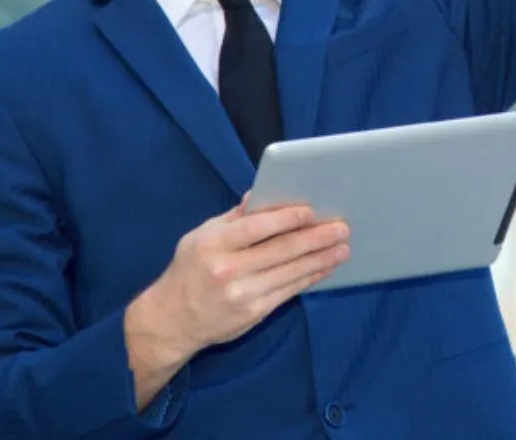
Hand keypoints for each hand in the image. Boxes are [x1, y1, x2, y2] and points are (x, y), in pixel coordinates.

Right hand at [123, 203, 347, 407]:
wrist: (173, 320)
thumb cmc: (189, 271)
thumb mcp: (199, 237)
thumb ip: (233, 218)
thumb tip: (260, 195)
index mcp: (213, 245)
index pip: (255, 228)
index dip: (285, 219)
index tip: (310, 211)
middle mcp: (228, 270)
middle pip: (280, 250)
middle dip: (315, 238)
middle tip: (341, 228)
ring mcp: (243, 294)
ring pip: (291, 272)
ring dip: (321, 258)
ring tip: (342, 247)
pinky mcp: (254, 312)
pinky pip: (289, 291)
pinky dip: (310, 277)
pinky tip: (325, 267)